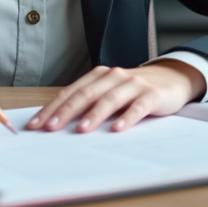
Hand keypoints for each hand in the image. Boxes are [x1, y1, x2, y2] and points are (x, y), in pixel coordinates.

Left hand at [27, 59, 206, 133]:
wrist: (171, 78)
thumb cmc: (133, 90)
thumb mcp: (109, 92)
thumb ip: (89, 103)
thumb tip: (58, 122)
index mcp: (98, 76)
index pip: (70, 93)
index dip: (51, 108)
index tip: (36, 124)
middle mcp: (112, 77)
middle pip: (85, 94)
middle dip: (66, 112)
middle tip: (51, 128)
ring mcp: (132, 85)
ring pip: (109, 99)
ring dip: (94, 115)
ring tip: (81, 130)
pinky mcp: (152, 95)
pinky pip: (137, 106)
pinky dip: (127, 117)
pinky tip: (117, 129)